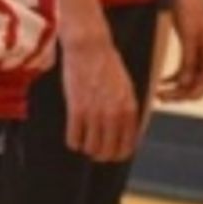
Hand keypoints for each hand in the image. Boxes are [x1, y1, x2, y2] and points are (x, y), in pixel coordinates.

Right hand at [60, 26, 138, 161]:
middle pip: (108, 152)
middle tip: (95, 150)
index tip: (111, 153)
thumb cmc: (109, 65)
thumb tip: (127, 133)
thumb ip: (128, 111)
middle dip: (101, 156)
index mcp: (129, 110)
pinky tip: (74, 135)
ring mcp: (95, 112)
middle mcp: (114, 114)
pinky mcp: (76, 108)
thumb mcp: (127, 88)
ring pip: (91, 149)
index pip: (127, 147)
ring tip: (84, 141)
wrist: (90, 48)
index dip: (118, 155)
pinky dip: (73, 142)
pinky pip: (74, 138)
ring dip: (87, 148)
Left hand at [157, 0, 202, 103]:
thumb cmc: (190, 9)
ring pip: (192, 80)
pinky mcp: (193, 49)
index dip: (193, 95)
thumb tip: (184, 83)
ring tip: (159, 93)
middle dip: (183, 94)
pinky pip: (186, 70)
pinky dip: (175, 78)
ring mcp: (202, 53)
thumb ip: (188, 60)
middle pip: (200, 85)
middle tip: (162, 98)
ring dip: (178, 88)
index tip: (174, 98)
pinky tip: (162, 81)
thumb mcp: (188, 35)